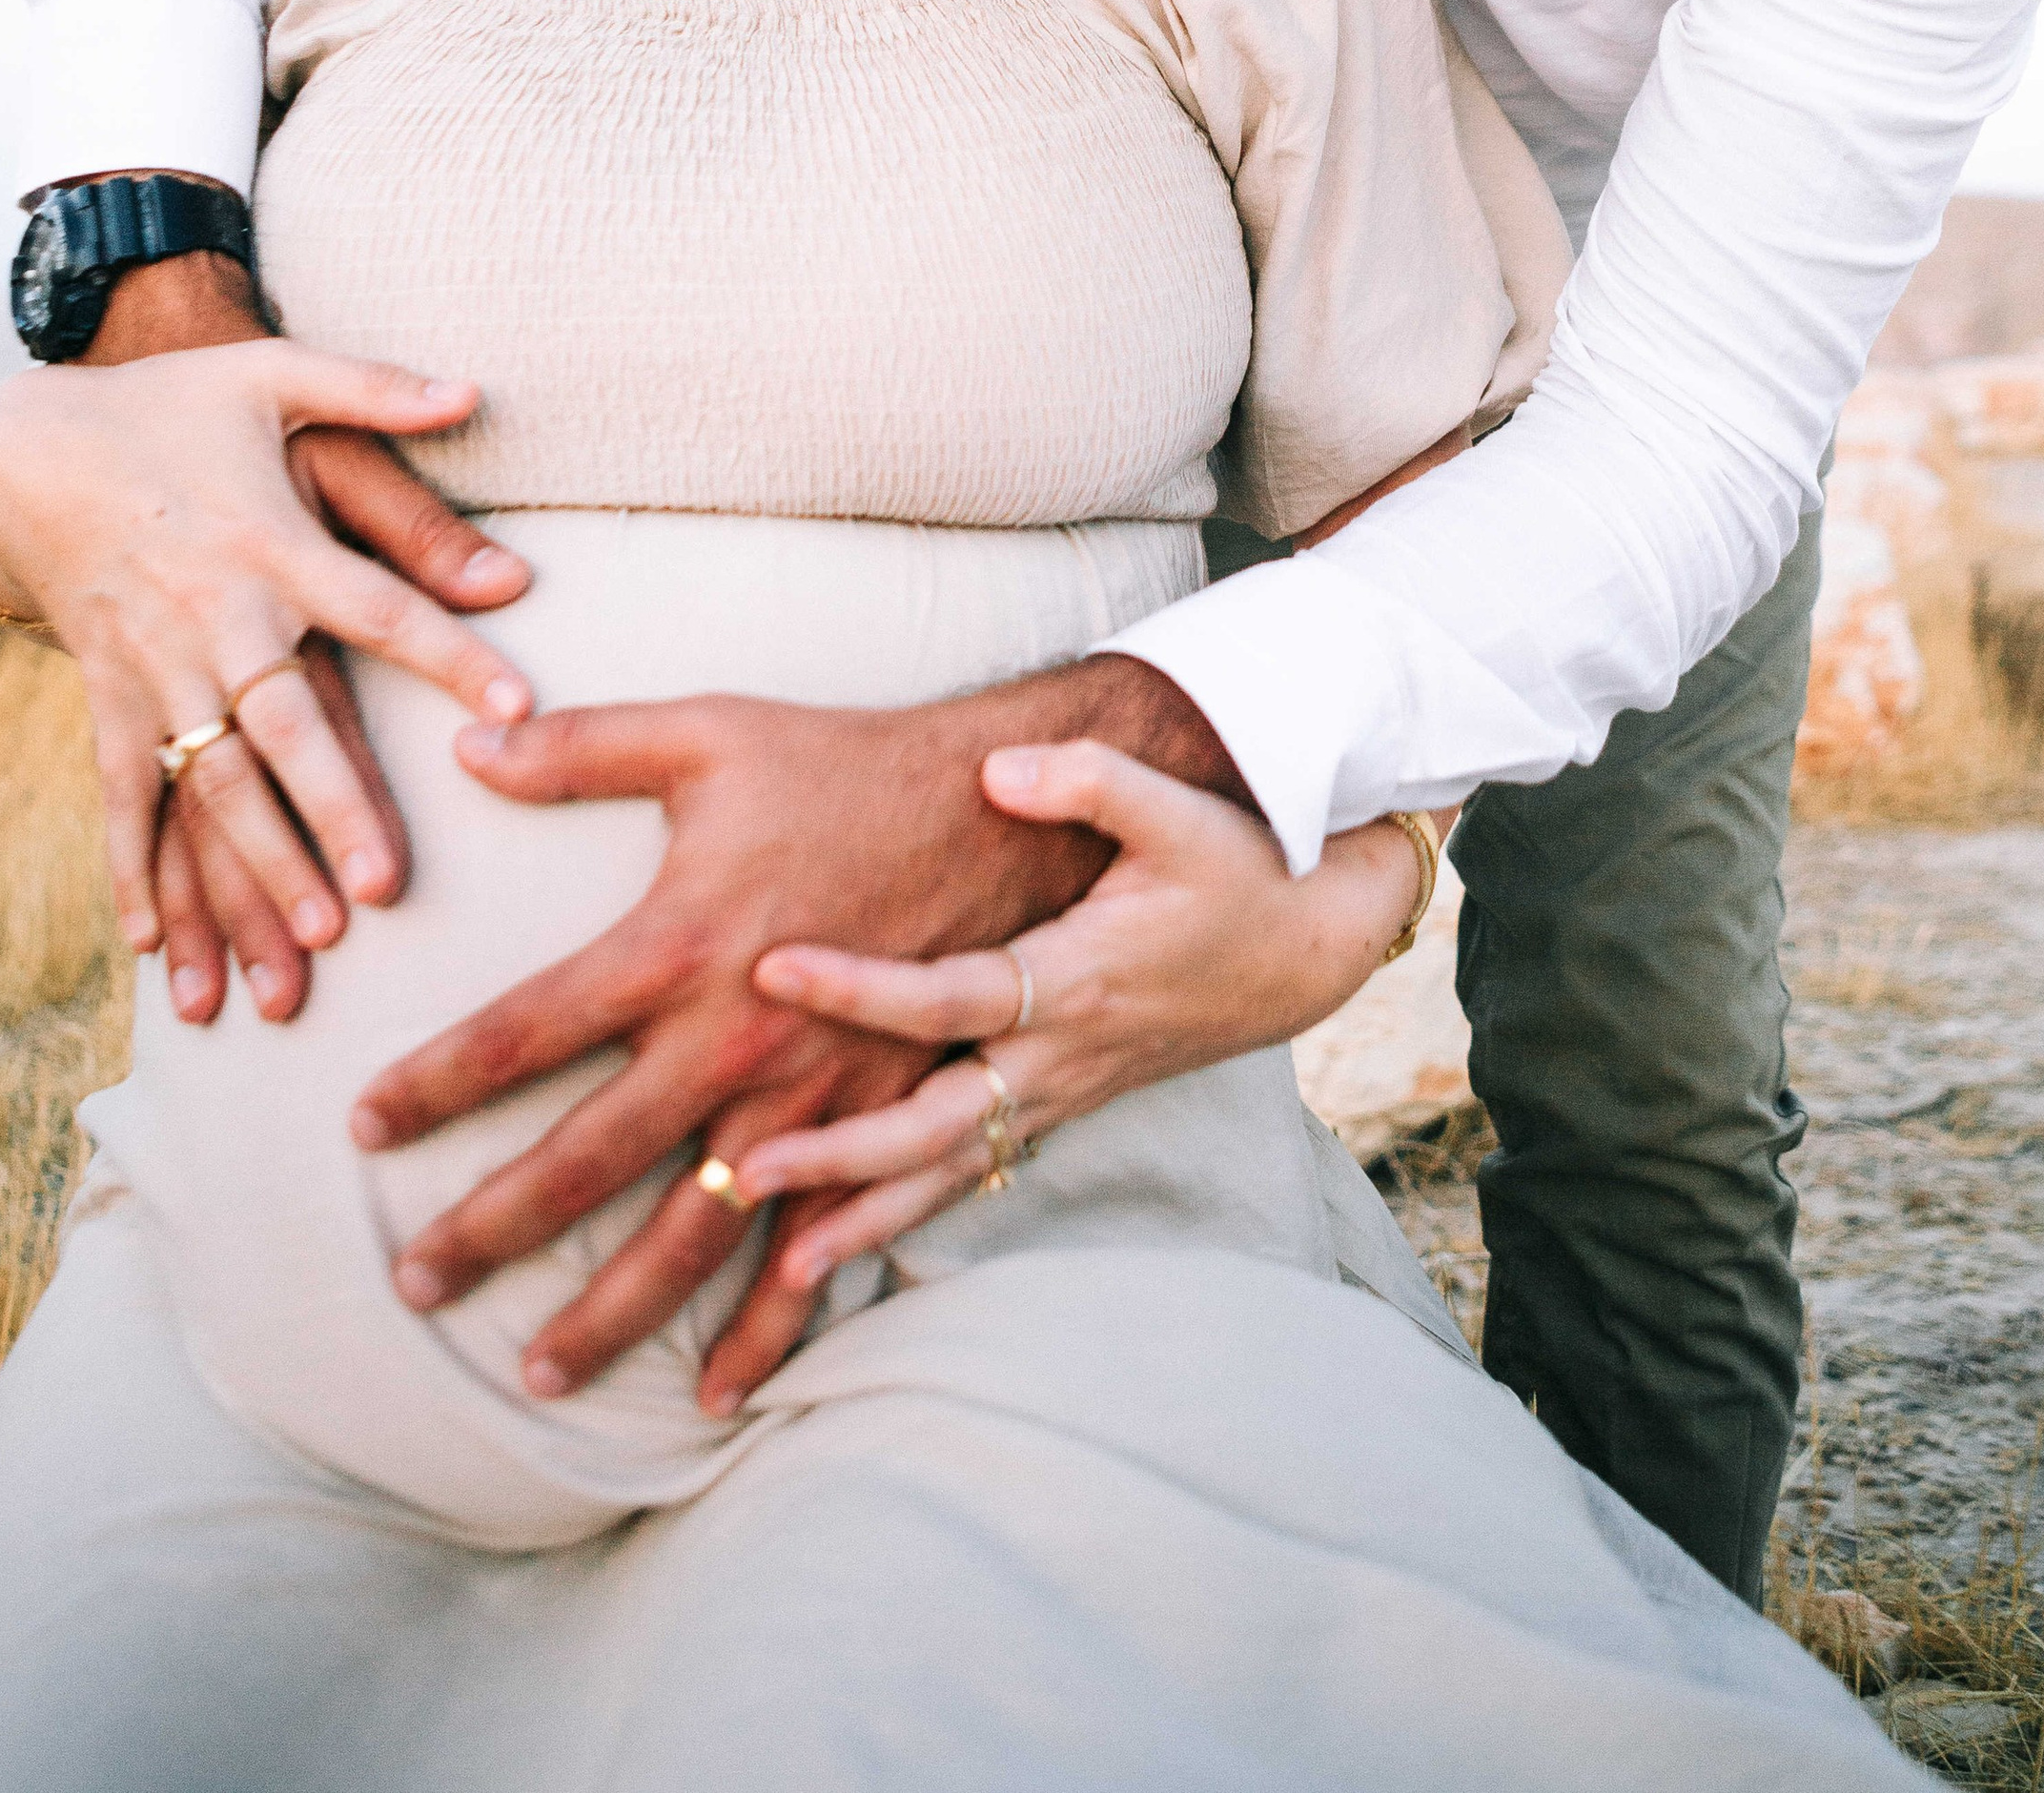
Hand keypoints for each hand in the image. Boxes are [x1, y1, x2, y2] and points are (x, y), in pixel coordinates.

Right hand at [0, 341, 535, 1011]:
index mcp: (271, 542)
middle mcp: (215, 614)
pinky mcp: (107, 693)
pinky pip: (120, 792)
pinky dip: (132, 868)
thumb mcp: (273, 376)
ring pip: (208, 780)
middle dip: (331, 809)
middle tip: (386, 889)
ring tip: (309, 943)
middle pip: (282, 725)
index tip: (517, 709)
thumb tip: (478, 390)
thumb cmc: (176, 407)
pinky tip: (154, 945)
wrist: (34, 441)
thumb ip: (376, 389)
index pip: (379, 608)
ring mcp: (153, 663)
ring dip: (254, 864)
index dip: (449, 656)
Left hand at [347, 657, 1241, 1396]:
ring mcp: (806, 1099)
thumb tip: (470, 746)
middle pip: (586, 1162)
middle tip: (415, 1289)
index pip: (522, 1031)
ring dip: (615, 1311)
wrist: (1003, 811)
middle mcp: (731, 1040)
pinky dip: (769, 1324)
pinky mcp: (872, 1121)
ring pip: (692, 1231)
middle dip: (492, 1231)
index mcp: (674, 946)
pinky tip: (720, 1386)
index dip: (435, 1083)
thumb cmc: (843, 764)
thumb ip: (582, 747)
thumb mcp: (707, 734)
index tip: (361, 1129)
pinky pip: (815, 1244)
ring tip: (541, 1374)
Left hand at [688, 755, 1450, 1408]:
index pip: (949, 995)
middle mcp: (1061, 1055)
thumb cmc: (1237, 869)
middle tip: (738, 1171)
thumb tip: (995, 770)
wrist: (1306, 946)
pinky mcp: (1061, 1104)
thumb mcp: (1178, 812)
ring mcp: (1062, 1092)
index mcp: (1075, 979)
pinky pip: (976, 1173)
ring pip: (953, 1174)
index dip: (860, 987)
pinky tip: (845, 1250)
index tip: (773, 968)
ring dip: (865, 1220)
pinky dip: (910, 1217)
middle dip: (838, 1158)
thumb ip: (1088, 781)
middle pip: (936, 1125)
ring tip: (776, 1272)